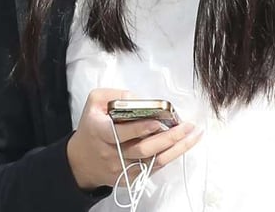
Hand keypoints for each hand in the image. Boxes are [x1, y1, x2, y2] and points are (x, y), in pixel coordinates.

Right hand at [66, 88, 203, 189]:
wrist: (81, 161)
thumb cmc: (92, 127)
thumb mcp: (95, 103)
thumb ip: (115, 95)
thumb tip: (138, 98)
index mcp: (100, 132)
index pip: (121, 133)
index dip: (141, 128)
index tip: (159, 121)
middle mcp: (111, 153)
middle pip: (143, 149)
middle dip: (168, 138)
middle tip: (187, 127)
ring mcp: (121, 169)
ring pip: (152, 162)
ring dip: (176, 149)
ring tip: (193, 135)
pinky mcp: (129, 178)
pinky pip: (152, 169)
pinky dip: (169, 157)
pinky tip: (183, 146)